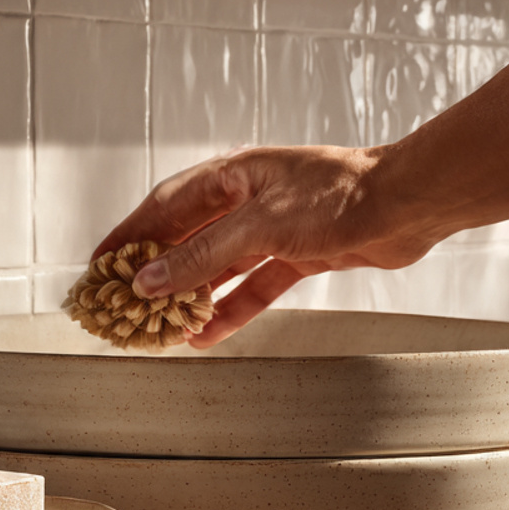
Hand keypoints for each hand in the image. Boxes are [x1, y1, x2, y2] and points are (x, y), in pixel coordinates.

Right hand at [92, 143, 439, 347]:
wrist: (409, 204)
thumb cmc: (341, 194)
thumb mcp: (259, 226)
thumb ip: (202, 256)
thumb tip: (151, 282)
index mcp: (231, 175)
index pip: (163, 207)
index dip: (128, 237)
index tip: (99, 266)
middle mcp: (247, 199)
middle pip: (187, 239)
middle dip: (157, 274)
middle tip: (126, 307)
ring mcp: (272, 228)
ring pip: (219, 267)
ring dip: (193, 298)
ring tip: (163, 329)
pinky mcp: (297, 253)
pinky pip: (253, 286)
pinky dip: (233, 309)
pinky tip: (211, 333)